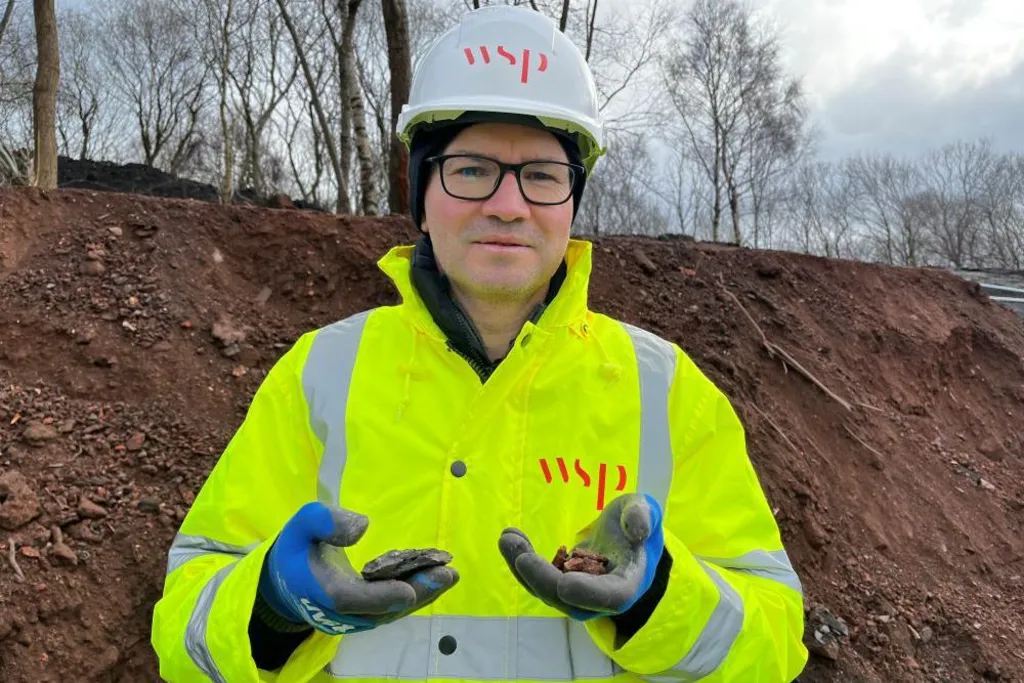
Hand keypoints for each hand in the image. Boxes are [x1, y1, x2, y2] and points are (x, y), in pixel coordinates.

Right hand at [258, 501, 458, 634]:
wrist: (285, 581)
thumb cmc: (296, 547)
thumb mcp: (302, 524)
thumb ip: (324, 521)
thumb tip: (361, 527)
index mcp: (319, 589)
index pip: (351, 599)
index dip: (380, 597)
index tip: (408, 590)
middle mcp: (339, 612)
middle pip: (380, 610)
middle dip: (416, 593)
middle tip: (446, 575)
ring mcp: (353, 617)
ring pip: (390, 612)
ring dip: (422, 594)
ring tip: (449, 575)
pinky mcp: (365, 614)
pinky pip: (392, 608)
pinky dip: (415, 594)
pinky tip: (437, 579)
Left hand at [498, 493, 662, 620]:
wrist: (625, 535)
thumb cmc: (635, 522)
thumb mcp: (644, 510)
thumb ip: (641, 516)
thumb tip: (637, 528)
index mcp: (627, 583)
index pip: (609, 596)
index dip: (587, 593)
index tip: (564, 583)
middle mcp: (600, 598)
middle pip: (568, 599)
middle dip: (541, 578)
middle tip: (519, 554)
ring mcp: (577, 595)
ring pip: (545, 590)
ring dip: (522, 567)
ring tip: (507, 538)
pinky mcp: (559, 584)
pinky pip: (537, 578)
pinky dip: (520, 559)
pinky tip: (510, 536)